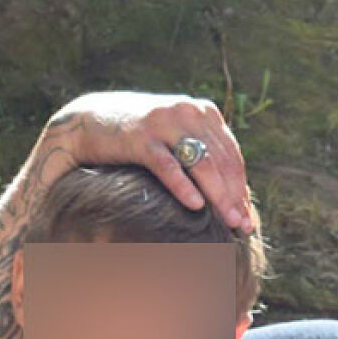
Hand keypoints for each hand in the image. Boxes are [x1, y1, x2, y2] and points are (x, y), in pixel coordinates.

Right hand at [43, 91, 253, 232]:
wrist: (87, 122)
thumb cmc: (140, 138)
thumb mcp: (178, 139)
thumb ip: (204, 155)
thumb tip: (236, 194)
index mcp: (203, 112)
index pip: (232, 156)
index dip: (242, 188)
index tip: (249, 218)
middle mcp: (188, 112)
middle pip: (222, 162)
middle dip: (235, 197)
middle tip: (244, 227)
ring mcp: (164, 122)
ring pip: (202, 164)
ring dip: (219, 196)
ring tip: (229, 222)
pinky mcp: (140, 137)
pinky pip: (168, 165)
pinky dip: (184, 186)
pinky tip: (196, 206)